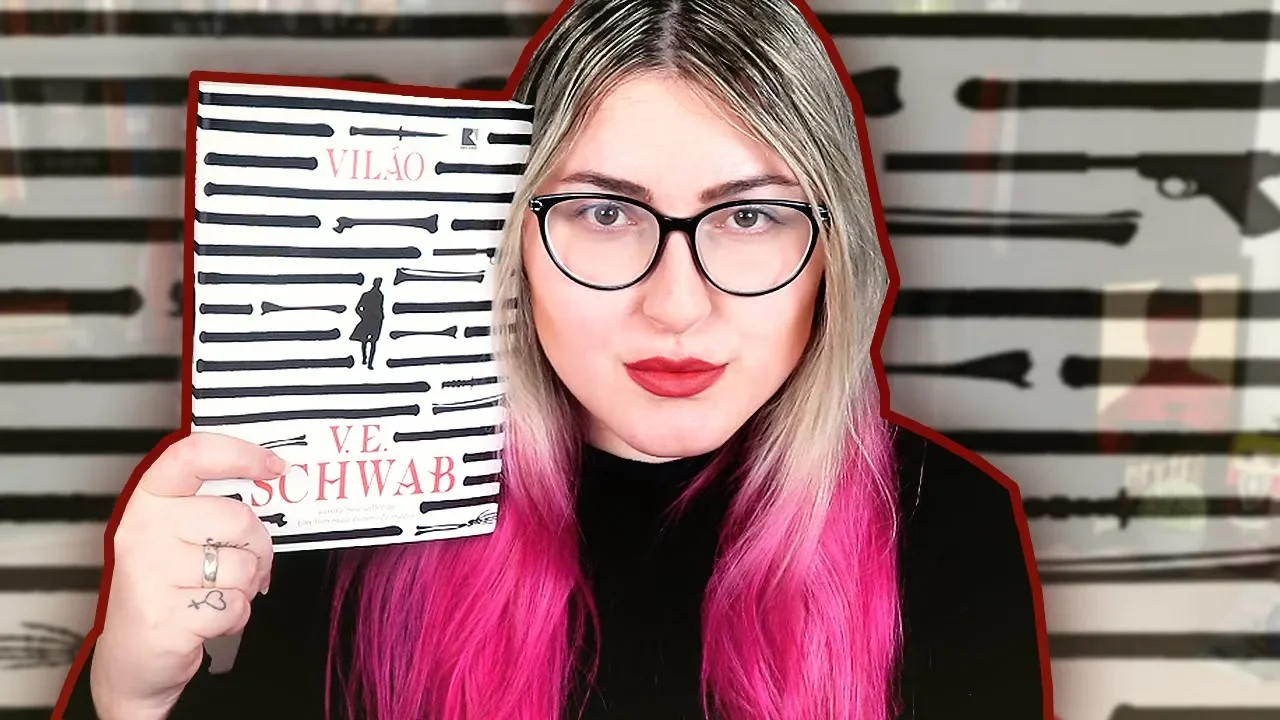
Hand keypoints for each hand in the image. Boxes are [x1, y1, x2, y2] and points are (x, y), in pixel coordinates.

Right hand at [89, 432, 282, 719]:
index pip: (193, 455)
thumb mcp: (180, 536)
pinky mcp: (165, 617)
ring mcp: (150, 574)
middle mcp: (143, 531)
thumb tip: (273, 481)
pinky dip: (236, 616)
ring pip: (243, 566)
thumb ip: (215, 506)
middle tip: (243, 564)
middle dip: (257, 546)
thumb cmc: (167, 588)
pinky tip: (209, 619)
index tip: (274, 466)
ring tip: (216, 594)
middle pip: (238, 517)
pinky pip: (235, 605)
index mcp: (149, 501)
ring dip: (246, 586)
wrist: (132, 657)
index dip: (242, 454)